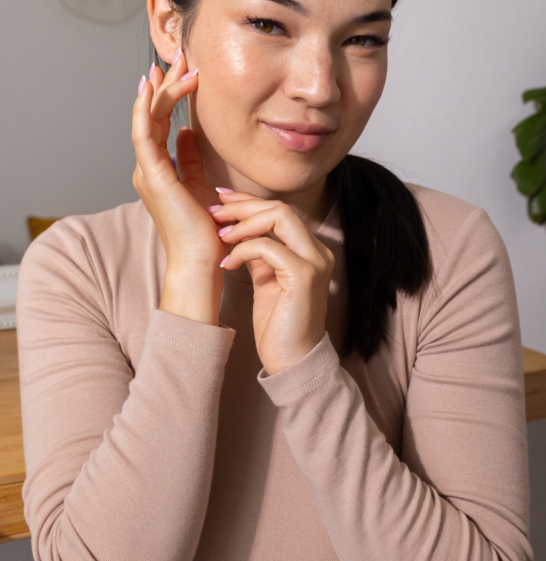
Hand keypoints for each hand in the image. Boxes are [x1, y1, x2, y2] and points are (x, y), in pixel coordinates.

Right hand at [132, 55, 227, 323]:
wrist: (203, 261)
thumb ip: (192, 159)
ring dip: (160, 89)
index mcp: (160, 170)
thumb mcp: (202, 185)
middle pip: (153, 114)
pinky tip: (152, 86)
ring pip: (147, 118)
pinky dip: (146, 109)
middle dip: (166, 82)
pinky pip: (144, 134)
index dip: (171, 94)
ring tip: (174, 63)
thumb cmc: (208, 232)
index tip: (184, 70)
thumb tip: (189, 132)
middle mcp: (148, 168)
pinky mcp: (152, 176)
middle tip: (180, 55)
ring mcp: (147, 171)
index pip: (162, 122)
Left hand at [208, 194, 334, 372]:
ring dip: (243, 223)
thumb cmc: (278, 326)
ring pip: (279, 217)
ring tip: (219, 236)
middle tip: (213, 212)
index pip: (280, 211)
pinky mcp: (304, 276)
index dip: (248, 201)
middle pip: (280, 207)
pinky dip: (244, 249)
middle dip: (242, 205)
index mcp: (310, 251)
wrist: (292, 362)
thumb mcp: (266, 282)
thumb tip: (237, 234)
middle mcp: (317, 251)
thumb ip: (259, 256)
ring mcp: (315, 262)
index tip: (220, 199)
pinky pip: (269, 247)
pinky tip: (228, 263)